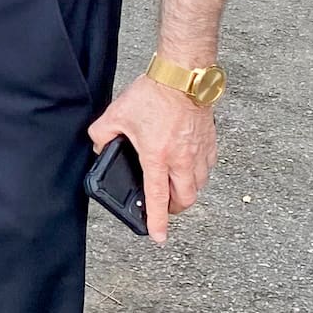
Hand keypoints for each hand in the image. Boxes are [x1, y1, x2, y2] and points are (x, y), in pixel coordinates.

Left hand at [87, 75, 215, 242]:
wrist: (183, 75)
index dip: (157, 221)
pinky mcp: (211, 142)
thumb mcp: (115, 115)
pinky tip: (187, 166)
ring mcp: (200, 152)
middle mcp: (182, 159)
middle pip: (185, 199)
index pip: (158, 197)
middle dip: (174, 209)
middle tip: (164, 208)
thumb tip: (101, 148)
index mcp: (157, 156)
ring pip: (199, 185)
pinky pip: (208, 168)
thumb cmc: (152, 94)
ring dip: (187, 192)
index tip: (157, 237)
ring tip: (174, 187)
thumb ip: (102, 135)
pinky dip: (198, 174)